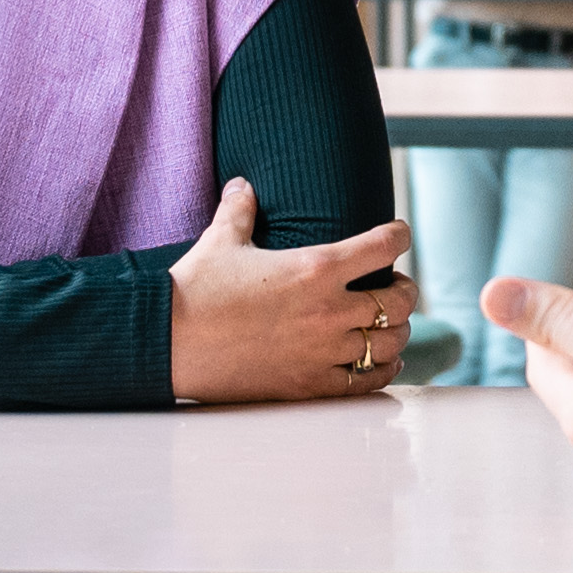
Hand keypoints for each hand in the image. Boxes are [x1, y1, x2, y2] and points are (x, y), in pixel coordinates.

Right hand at [169, 180, 421, 403]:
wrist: (167, 341)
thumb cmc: (194, 288)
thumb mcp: (221, 240)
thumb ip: (240, 210)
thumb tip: (242, 186)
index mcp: (315, 267)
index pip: (383, 246)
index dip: (399, 236)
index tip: (400, 234)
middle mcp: (328, 310)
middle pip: (398, 300)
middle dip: (406, 290)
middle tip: (399, 286)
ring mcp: (322, 352)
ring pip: (390, 343)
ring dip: (398, 331)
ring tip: (394, 325)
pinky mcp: (309, 385)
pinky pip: (366, 381)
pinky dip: (383, 370)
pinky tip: (384, 362)